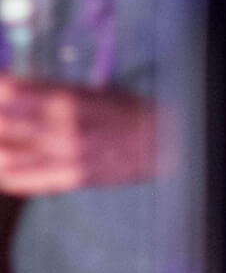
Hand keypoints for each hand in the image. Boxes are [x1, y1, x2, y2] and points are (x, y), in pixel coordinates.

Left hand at [0, 76, 155, 194]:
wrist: (162, 142)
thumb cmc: (127, 112)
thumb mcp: (90, 91)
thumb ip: (48, 93)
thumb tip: (8, 93)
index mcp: (69, 99)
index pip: (11, 92)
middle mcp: (63, 128)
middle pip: (2, 124)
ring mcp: (65, 157)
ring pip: (5, 156)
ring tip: (2, 139)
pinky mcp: (69, 179)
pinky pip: (21, 181)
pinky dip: (5, 174)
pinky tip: (4, 166)